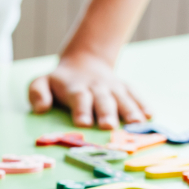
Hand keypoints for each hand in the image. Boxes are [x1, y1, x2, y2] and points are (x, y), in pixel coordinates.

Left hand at [29, 49, 149, 129]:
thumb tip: (40, 109)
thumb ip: (37, 93)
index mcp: (75, 88)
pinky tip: (150, 116)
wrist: (84, 61)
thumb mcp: (41, 82)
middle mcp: (96, 87)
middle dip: (106, 113)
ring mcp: (112, 87)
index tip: (83, 123)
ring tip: (136, 125)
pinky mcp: (125, 88)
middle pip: (102, 100)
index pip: (78, 98)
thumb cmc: (59, 82)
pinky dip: (143, 104)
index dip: (81, 110)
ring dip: (130, 111)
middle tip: (109, 127)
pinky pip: (135, 95)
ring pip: (122, 98)